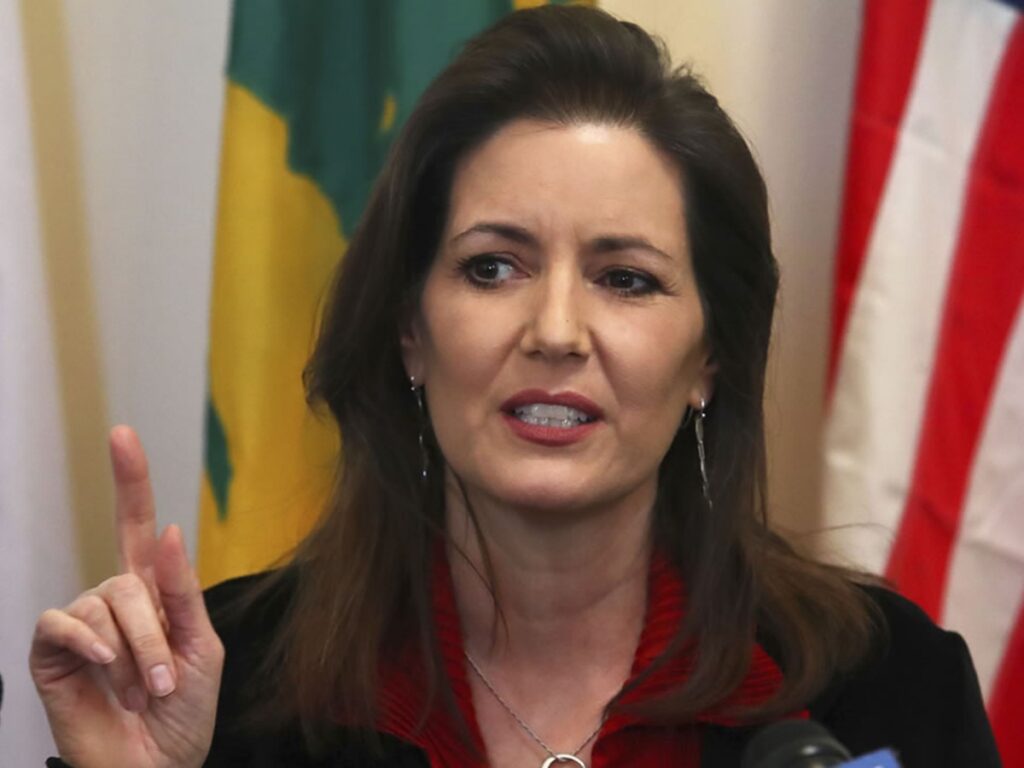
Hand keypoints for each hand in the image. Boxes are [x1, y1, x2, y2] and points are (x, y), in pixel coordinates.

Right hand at [30, 427, 223, 767]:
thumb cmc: (184, 714)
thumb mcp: (203, 649)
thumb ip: (183, 593)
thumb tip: (171, 531)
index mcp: (155, 594)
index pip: (139, 526)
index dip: (131, 481)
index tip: (122, 435)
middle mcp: (115, 599)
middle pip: (130, 577)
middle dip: (154, 634)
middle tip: (164, 683)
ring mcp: (82, 624)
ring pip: (104, 603)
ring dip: (132, 653)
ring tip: (140, 692)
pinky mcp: (51, 651)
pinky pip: (63, 623)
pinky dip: (90, 645)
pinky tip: (103, 671)